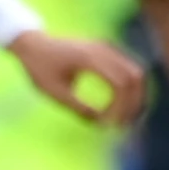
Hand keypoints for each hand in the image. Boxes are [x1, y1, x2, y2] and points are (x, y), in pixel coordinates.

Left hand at [11, 31, 149, 126]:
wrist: (32, 43)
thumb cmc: (39, 68)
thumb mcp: (55, 92)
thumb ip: (79, 108)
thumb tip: (102, 124)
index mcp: (89, 58)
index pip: (119, 84)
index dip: (121, 107)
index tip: (112, 125)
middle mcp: (103, 49)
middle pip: (134, 77)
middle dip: (135, 103)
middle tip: (127, 125)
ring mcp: (107, 47)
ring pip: (135, 72)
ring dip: (136, 95)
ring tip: (128, 118)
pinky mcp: (107, 49)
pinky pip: (128, 68)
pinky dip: (130, 87)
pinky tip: (123, 105)